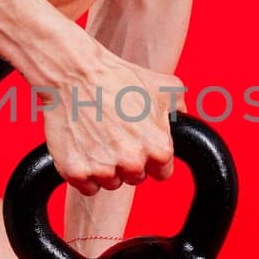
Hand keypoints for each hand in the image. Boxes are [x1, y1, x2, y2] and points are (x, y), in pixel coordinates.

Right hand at [42, 48, 185, 196]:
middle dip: (127, 162)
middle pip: (135, 178)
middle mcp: (133, 164)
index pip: (162, 172)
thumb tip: (184, 116)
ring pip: (109, 183)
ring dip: (104, 167)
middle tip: (114, 135)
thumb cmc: (115, 78)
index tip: (138, 144)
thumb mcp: (162, 86)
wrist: (73, 73)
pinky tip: (82, 147)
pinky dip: (82, 172)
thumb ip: (180, 107)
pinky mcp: (76, 172)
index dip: (150, 158)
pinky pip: (85, 186)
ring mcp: (103, 170)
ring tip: (96, 137)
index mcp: (159, 149)